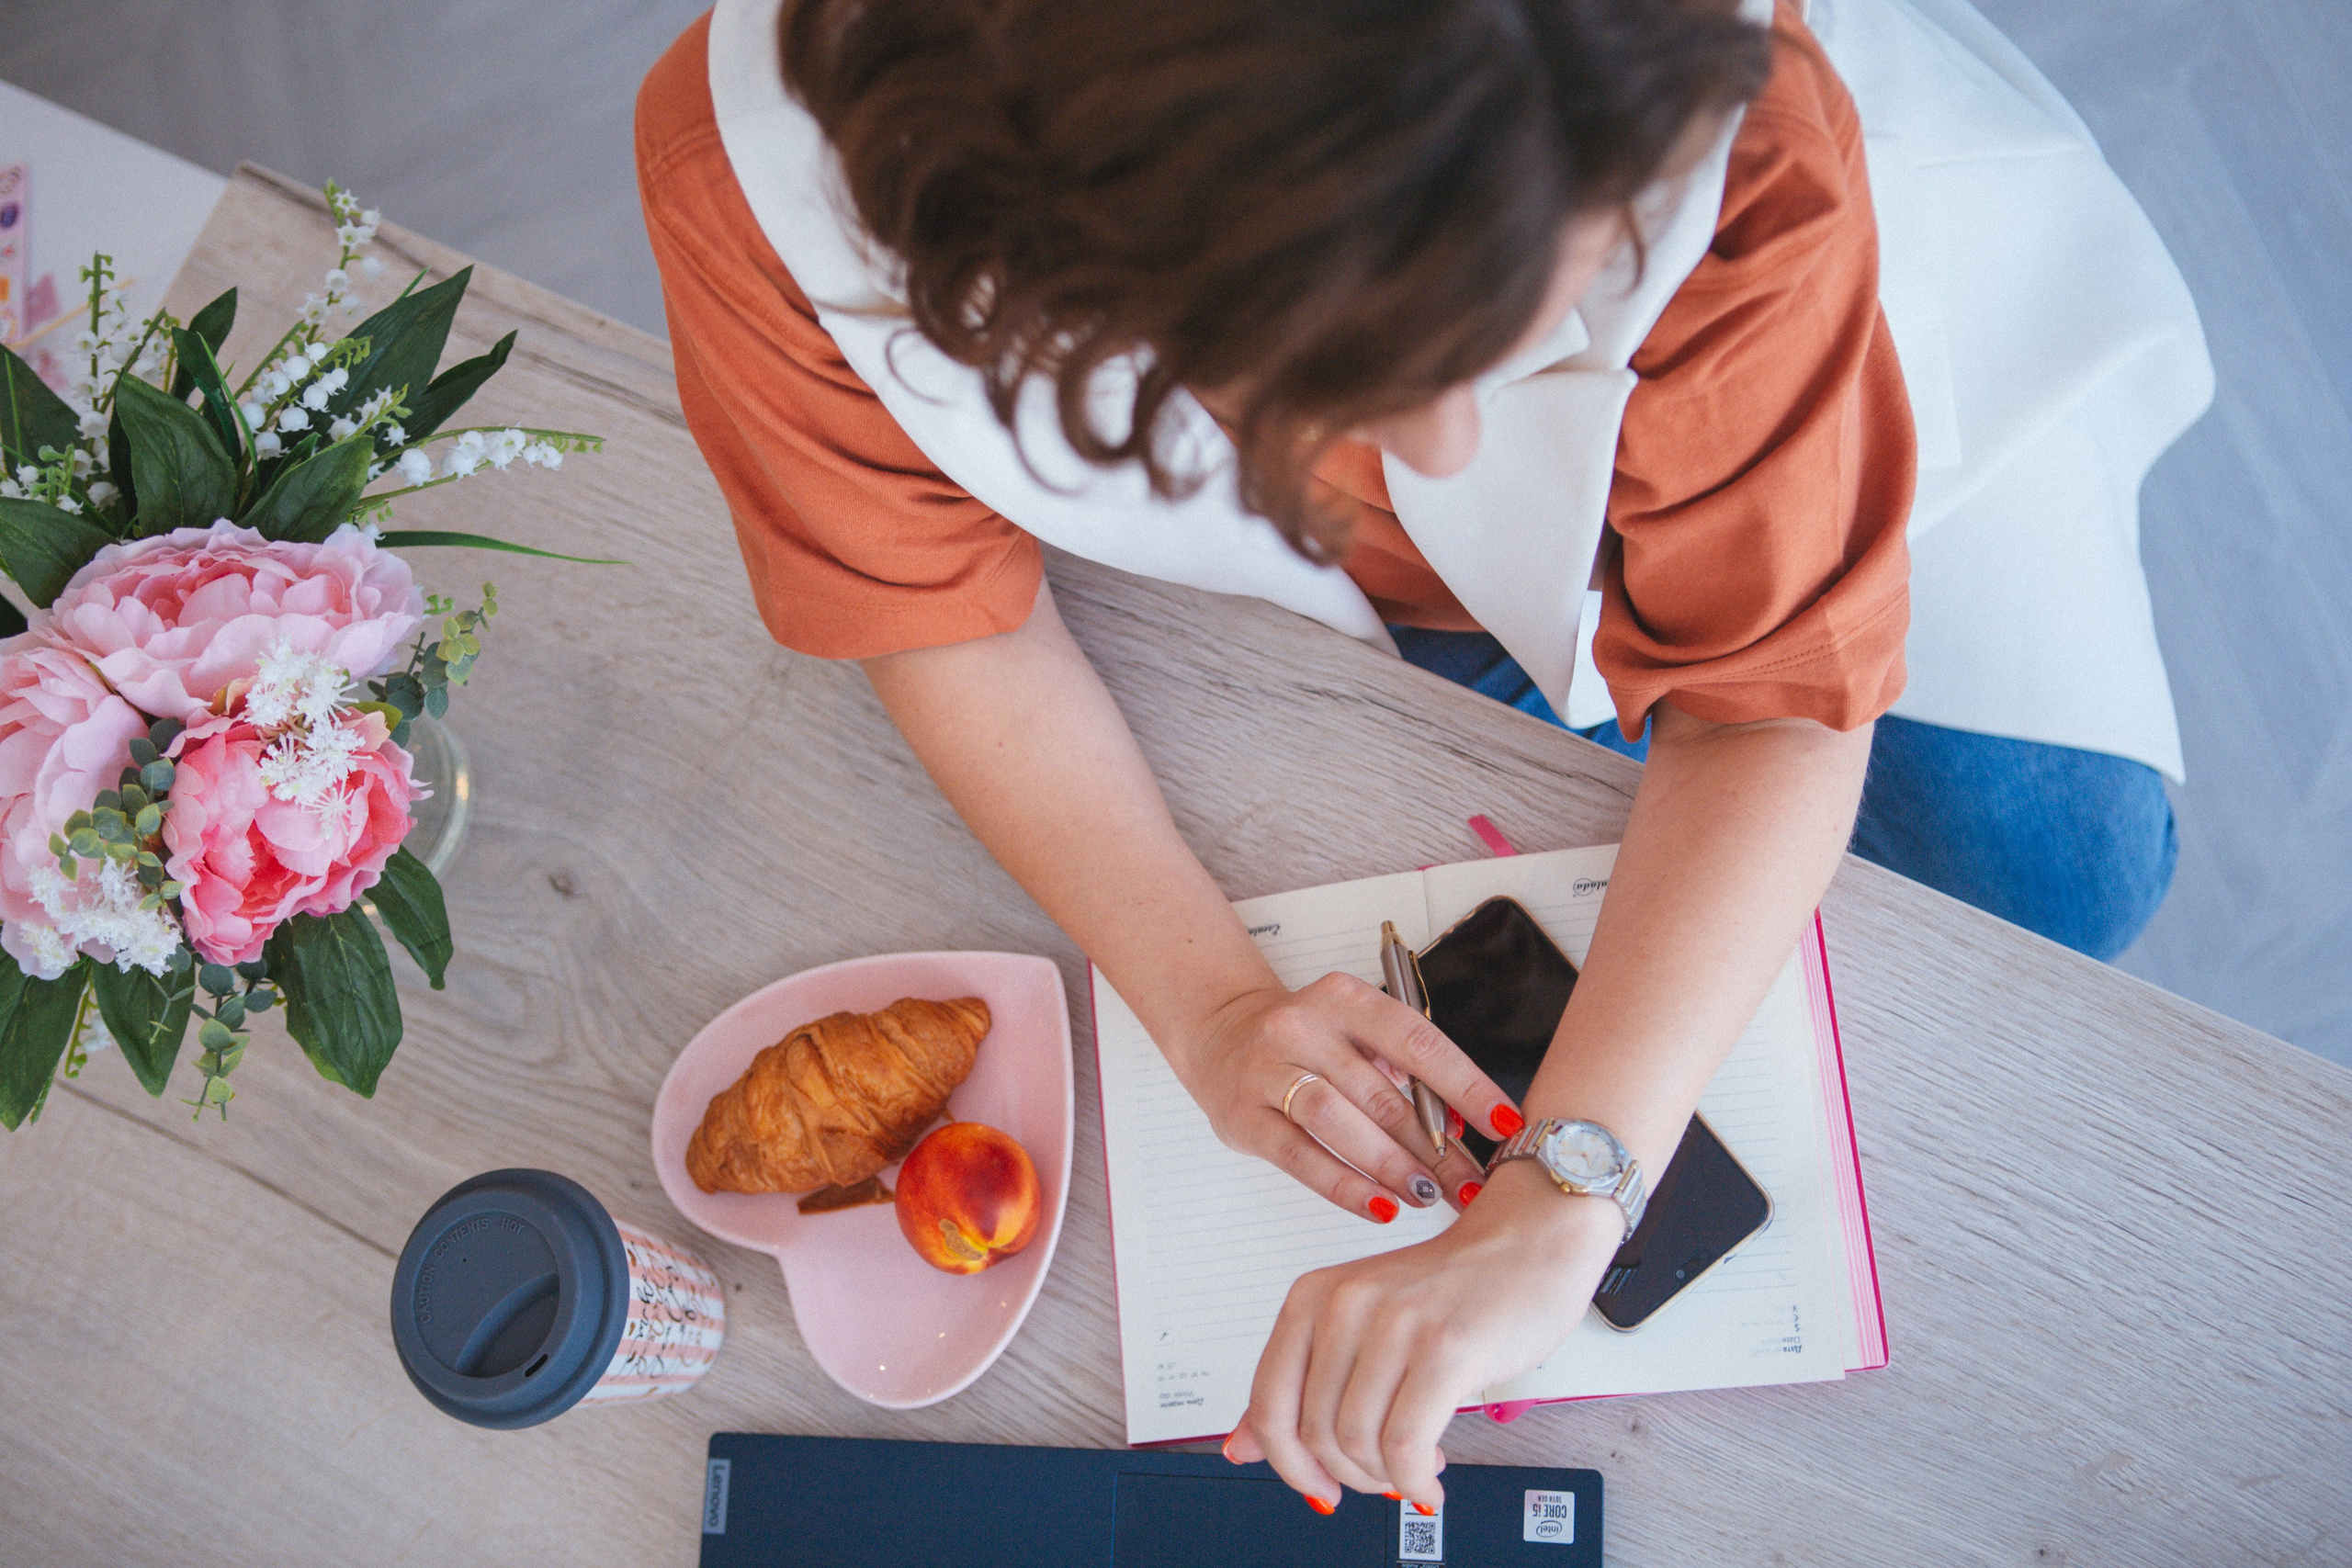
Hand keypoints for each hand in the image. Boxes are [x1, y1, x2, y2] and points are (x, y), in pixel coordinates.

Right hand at [1173, 973, 1518, 1221]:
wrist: (1222, 1037)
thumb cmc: (1309, 1042)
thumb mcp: (1358, 1037)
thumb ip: (1406, 1074)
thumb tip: (1462, 1129)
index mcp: (1345, 999)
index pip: (1418, 1041)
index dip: (1466, 1085)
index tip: (1505, 1123)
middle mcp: (1303, 1027)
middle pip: (1382, 1093)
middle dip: (1435, 1147)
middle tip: (1472, 1184)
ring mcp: (1267, 1070)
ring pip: (1341, 1123)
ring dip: (1392, 1166)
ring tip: (1428, 1195)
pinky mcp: (1243, 1116)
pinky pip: (1300, 1158)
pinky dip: (1345, 1186)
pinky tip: (1380, 1206)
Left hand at [1224, 1160, 1623, 1509]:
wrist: (1529, 1241)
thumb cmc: (1452, 1289)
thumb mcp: (1361, 1324)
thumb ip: (1301, 1382)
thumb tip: (1242, 1446)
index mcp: (1313, 1297)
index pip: (1269, 1403)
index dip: (1286, 1463)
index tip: (1316, 1486)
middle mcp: (1346, 1304)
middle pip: (1315, 1432)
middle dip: (1348, 1474)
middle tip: (1379, 1478)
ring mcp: (1395, 1324)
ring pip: (1358, 1442)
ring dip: (1385, 1477)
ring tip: (1411, 1470)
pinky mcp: (1445, 1348)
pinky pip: (1406, 1444)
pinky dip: (1414, 1478)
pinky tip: (1430, 1477)